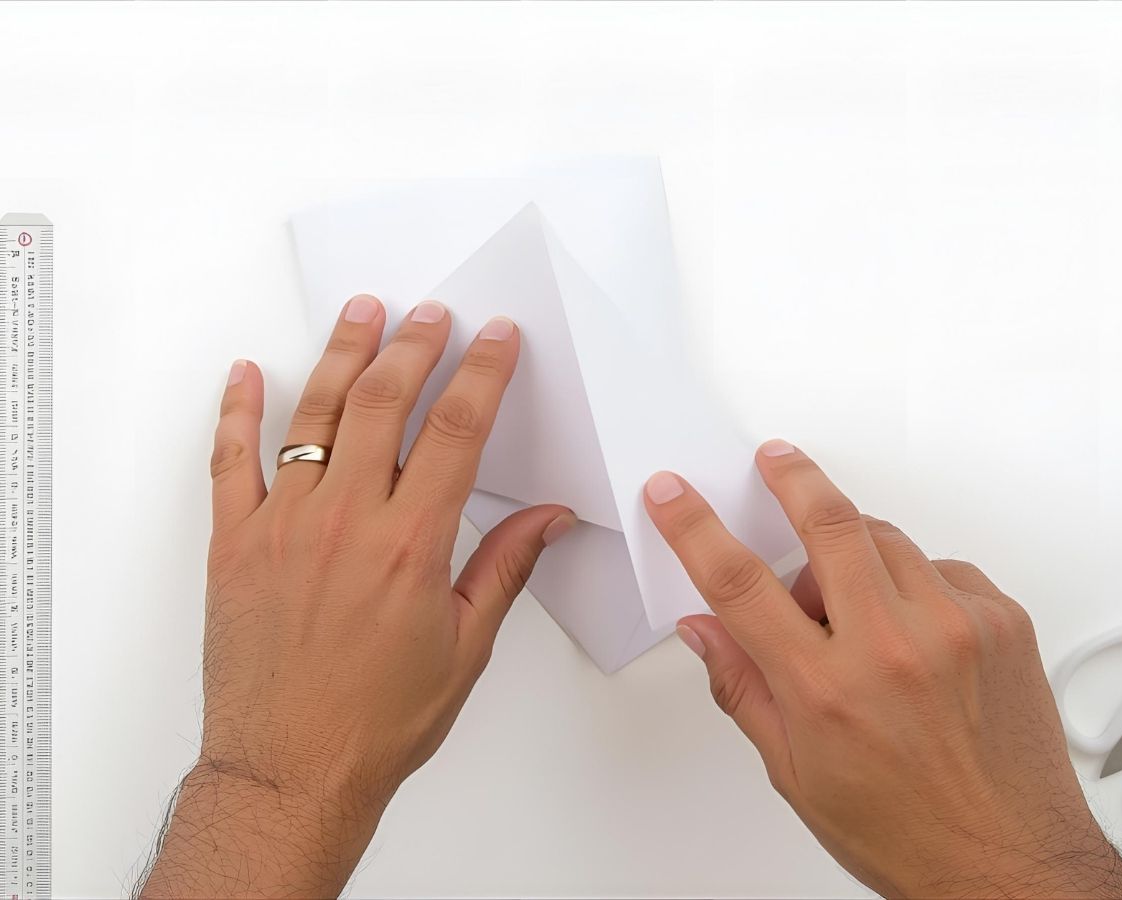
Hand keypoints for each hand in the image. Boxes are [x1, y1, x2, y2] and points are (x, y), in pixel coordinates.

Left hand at [141, 297, 574, 897]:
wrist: (290, 769)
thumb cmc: (375, 720)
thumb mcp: (465, 647)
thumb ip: (504, 569)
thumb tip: (547, 520)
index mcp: (410, 544)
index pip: (456, 430)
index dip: (481, 373)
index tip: (494, 338)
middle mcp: (346, 521)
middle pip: (384, 402)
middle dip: (414, 345)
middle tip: (431, 313)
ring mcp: (284, 526)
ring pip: (313, 415)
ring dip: (341, 354)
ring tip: (361, 313)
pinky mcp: (235, 544)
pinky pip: (229, 460)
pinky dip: (234, 411)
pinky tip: (244, 374)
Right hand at [645, 442, 1121, 899]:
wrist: (1011, 866)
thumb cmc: (908, 833)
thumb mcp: (796, 773)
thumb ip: (743, 688)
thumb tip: (706, 632)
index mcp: (826, 690)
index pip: (738, 583)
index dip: (694, 527)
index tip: (676, 496)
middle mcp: (893, 648)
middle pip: (827, 522)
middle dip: (790, 477)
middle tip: (775, 461)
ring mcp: (956, 627)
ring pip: (885, 538)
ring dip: (854, 551)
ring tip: (852, 606)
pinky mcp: (1003, 622)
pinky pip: (941, 566)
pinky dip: (914, 582)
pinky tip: (910, 628)